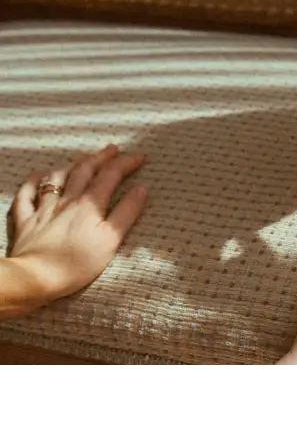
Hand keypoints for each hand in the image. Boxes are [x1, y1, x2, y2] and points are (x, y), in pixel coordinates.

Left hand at [8, 144, 147, 306]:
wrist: (35, 278)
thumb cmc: (77, 263)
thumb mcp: (111, 240)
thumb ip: (127, 212)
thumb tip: (141, 189)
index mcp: (90, 205)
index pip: (111, 175)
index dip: (126, 163)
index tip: (140, 157)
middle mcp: (67, 201)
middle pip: (85, 171)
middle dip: (101, 157)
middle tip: (112, 149)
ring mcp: (44, 210)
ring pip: (57, 178)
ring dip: (71, 165)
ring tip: (82, 159)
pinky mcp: (26, 222)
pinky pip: (25, 197)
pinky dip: (31, 184)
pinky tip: (37, 176)